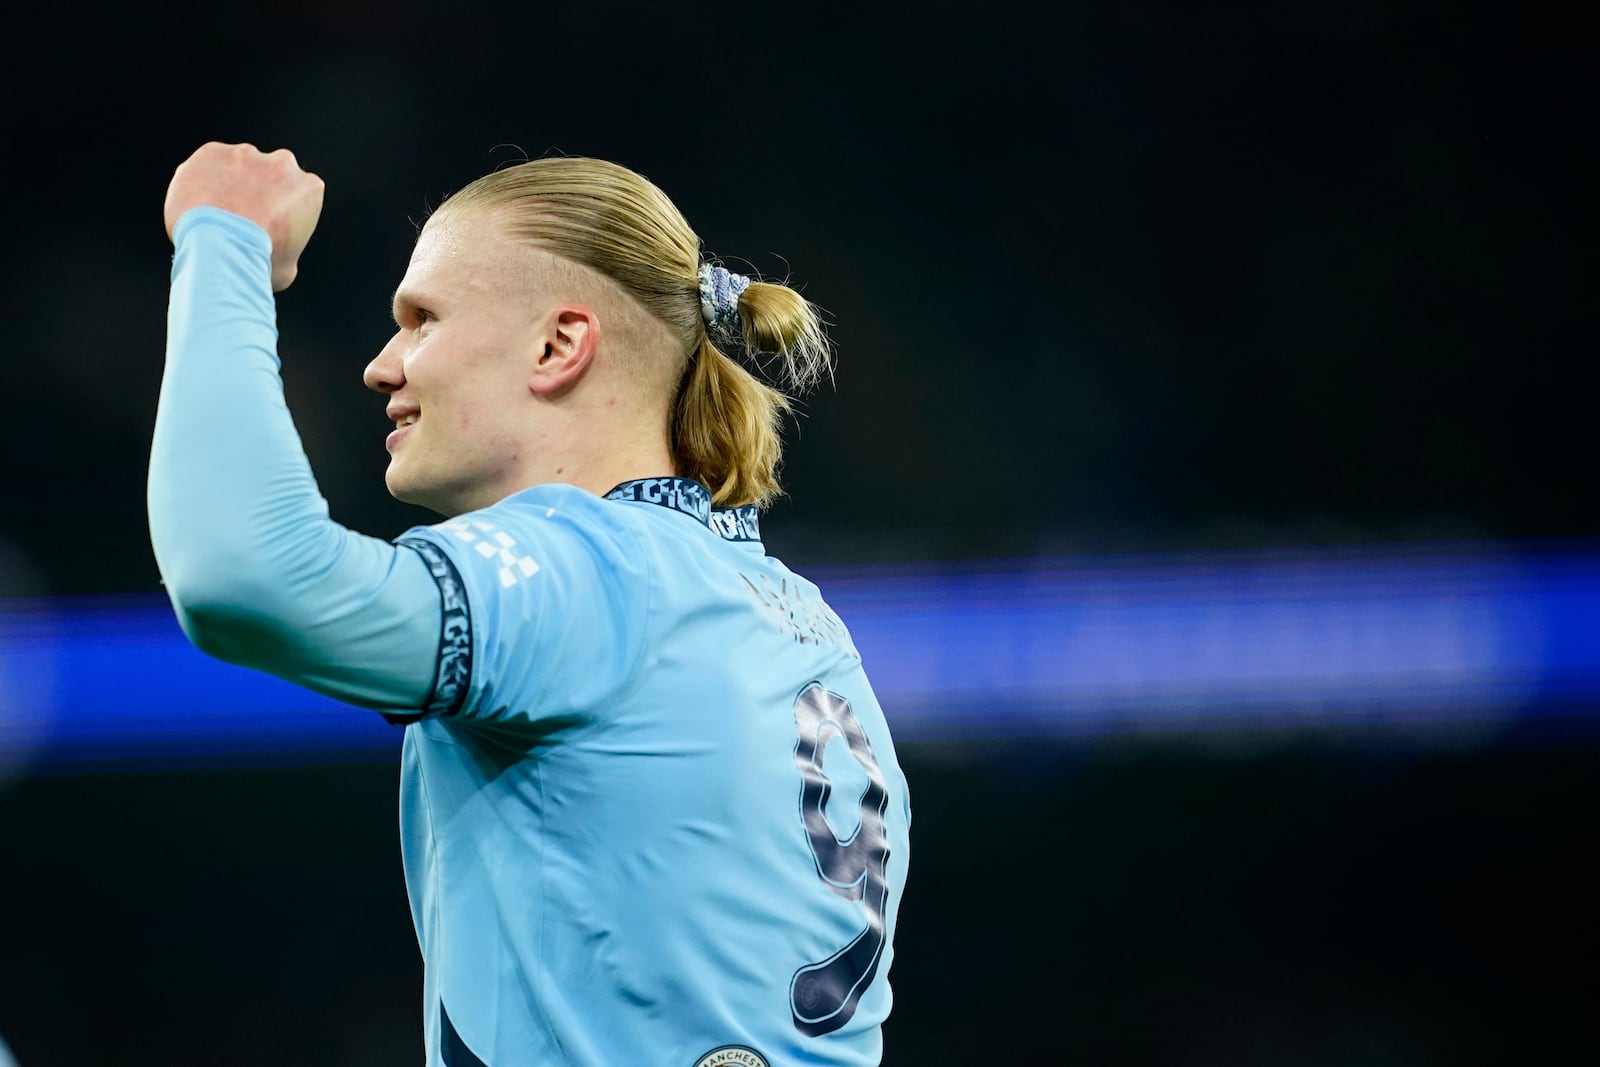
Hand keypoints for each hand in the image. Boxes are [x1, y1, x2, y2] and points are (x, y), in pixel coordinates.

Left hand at [164, 142, 325, 291]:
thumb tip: (275, 255)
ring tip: (214, 216)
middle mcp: (283, 163)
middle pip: (269, 175)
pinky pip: (207, 165)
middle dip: (256, 192)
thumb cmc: (258, 262)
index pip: (297, 195)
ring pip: (237, 167)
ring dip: (228, 184)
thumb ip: (286, 248)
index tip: (267, 227)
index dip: (281, 212)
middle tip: (240, 219)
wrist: (220, 248)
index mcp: (309, 188)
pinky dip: (201, 181)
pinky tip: (197, 206)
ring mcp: (246, 154)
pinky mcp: (213, 151)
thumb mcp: (288, 266)